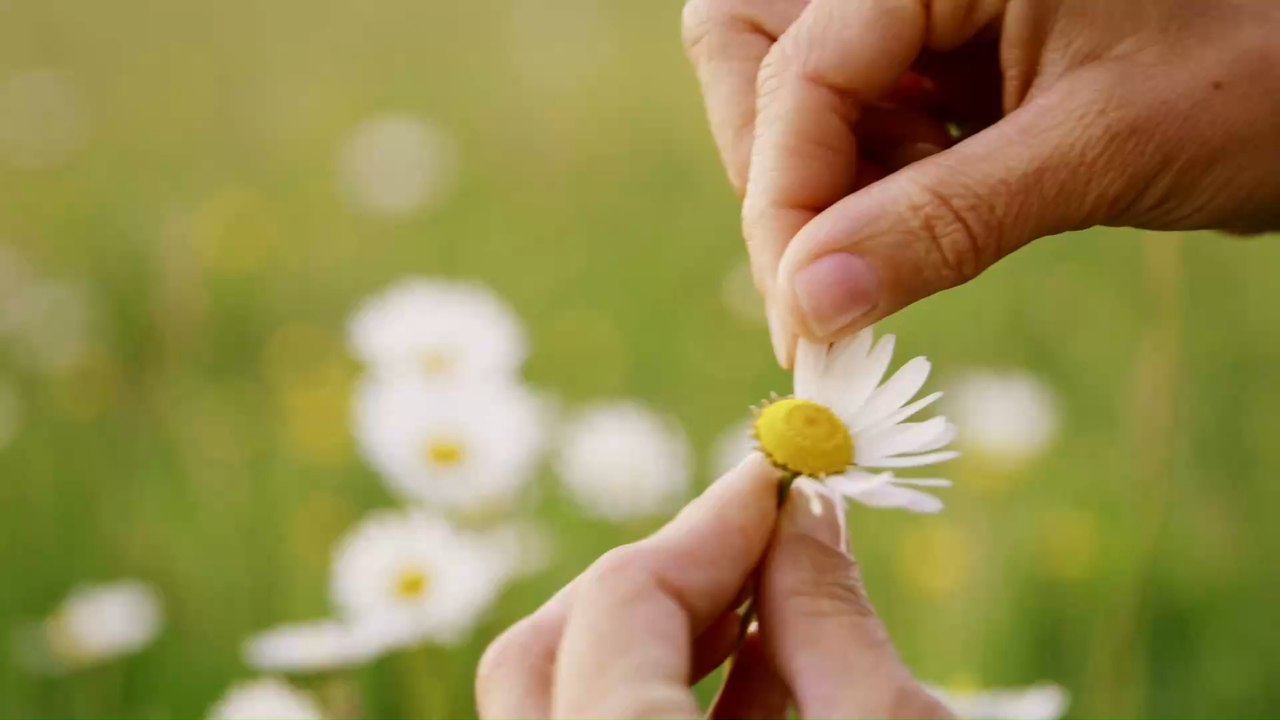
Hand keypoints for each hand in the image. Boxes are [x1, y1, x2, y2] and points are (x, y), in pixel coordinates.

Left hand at [475, 455, 950, 718]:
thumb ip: (833, 625)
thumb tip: (804, 516)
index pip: (619, 602)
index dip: (709, 523)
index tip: (783, 476)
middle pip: (548, 650)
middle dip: (658, 577)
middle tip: (760, 540)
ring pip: (565, 703)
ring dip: (662, 641)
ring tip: (771, 604)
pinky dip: (664, 709)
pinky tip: (762, 684)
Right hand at [683, 0, 1279, 365]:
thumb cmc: (1258, 76)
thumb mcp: (1098, 148)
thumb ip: (943, 222)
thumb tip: (809, 305)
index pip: (800, 67)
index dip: (784, 196)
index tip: (802, 317)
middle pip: (755, 50)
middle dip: (779, 171)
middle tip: (824, 278)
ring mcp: (927, 2)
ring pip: (795, 88)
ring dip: (823, 183)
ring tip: (900, 243)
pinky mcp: (943, 46)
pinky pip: (857, 114)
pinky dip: (868, 184)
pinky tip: (924, 218)